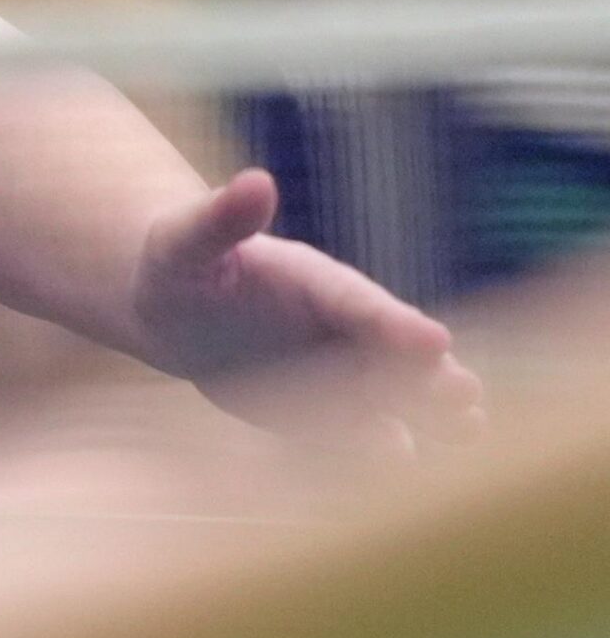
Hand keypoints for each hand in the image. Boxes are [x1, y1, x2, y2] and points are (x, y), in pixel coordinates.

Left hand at [133, 168, 485, 452]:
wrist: (170, 307)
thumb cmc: (179, 260)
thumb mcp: (189, 239)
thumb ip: (223, 217)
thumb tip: (256, 181)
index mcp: (315, 280)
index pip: (359, 302)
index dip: (393, 321)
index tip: (434, 340)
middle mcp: (337, 325)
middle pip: (392, 350)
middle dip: (430, 373)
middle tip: (467, 393)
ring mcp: (332, 368)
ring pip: (389, 391)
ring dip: (424, 411)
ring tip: (465, 428)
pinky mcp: (317, 409)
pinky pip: (349, 427)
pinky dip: (372, 442)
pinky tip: (400, 456)